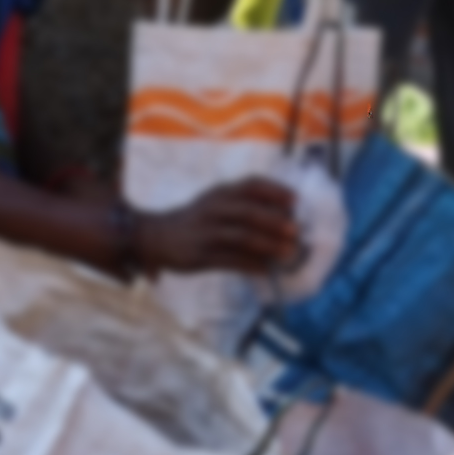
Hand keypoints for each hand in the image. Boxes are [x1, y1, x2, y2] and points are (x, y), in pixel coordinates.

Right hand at [140, 176, 301, 275]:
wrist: (156, 237)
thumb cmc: (196, 220)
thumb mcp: (216, 201)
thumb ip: (243, 204)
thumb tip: (281, 216)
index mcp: (221, 193)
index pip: (252, 185)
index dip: (276, 191)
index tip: (296, 201)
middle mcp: (214, 210)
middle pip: (250, 213)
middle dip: (276, 222)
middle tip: (296, 232)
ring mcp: (206, 233)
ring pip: (243, 238)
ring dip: (269, 246)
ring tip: (288, 253)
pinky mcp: (200, 256)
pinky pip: (231, 261)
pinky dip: (251, 265)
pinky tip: (265, 269)